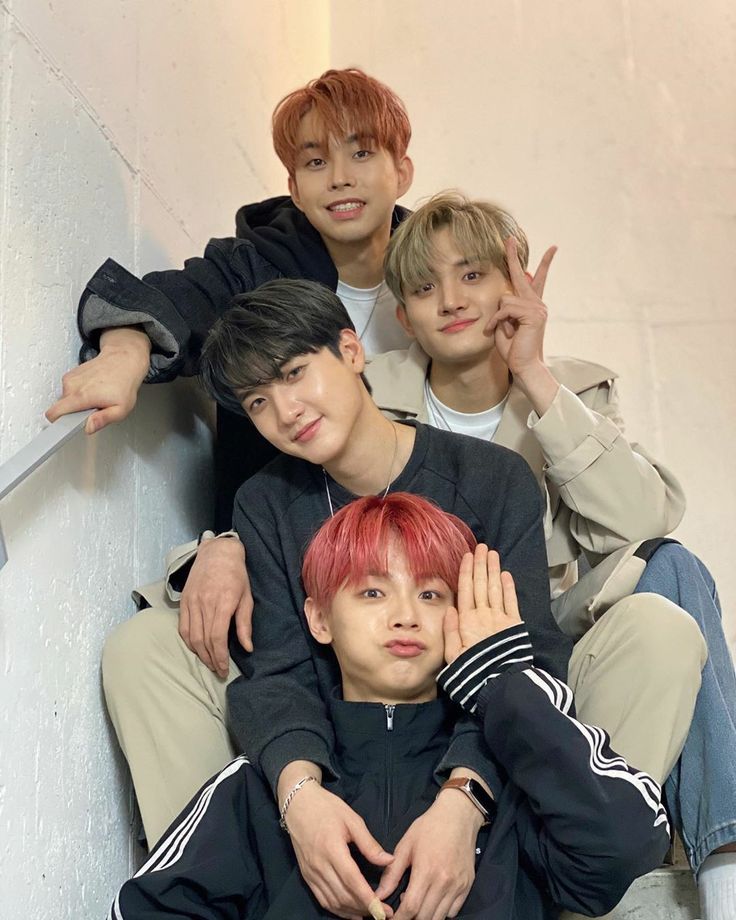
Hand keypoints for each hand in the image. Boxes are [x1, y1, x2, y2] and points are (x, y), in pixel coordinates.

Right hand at [46, 326, 150, 432]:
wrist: (123, 360)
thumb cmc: (124, 384)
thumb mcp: (121, 409)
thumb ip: (103, 420)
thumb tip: (88, 427)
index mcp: (81, 396)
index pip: (54, 413)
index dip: (57, 424)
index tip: (61, 430)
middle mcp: (72, 386)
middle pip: (60, 409)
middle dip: (73, 414)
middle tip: (92, 410)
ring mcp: (70, 378)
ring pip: (65, 400)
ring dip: (78, 403)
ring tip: (96, 397)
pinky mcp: (71, 374)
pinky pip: (69, 391)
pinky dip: (79, 393)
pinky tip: (93, 389)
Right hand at [179, 536, 252, 675]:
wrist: (217, 552)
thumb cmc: (236, 574)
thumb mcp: (247, 597)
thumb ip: (245, 624)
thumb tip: (247, 648)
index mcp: (223, 602)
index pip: (218, 637)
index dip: (220, 656)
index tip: (224, 669)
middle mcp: (205, 602)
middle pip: (204, 640)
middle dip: (210, 659)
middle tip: (217, 671)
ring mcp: (192, 601)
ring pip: (191, 636)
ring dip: (199, 653)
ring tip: (208, 663)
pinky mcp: (184, 600)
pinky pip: (183, 626)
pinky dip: (188, 641)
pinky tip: (196, 649)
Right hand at [284, 780, 393, 918]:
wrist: (298, 804)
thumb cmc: (327, 808)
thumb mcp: (351, 819)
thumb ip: (369, 843)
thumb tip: (389, 860)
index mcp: (332, 849)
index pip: (352, 880)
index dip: (367, 898)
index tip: (382, 910)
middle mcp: (319, 865)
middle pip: (343, 895)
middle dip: (364, 908)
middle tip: (384, 913)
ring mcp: (311, 873)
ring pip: (333, 901)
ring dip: (352, 911)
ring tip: (370, 914)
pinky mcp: (306, 876)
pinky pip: (322, 899)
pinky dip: (337, 910)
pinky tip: (351, 912)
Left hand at [375, 792, 481, 918]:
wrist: (458, 815)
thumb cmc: (429, 827)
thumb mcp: (406, 845)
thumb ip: (392, 873)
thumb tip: (378, 895)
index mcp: (426, 870)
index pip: (411, 908)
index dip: (399, 919)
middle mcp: (444, 882)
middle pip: (425, 917)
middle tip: (401, 913)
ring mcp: (458, 886)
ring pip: (440, 918)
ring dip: (425, 917)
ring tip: (416, 906)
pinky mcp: (467, 886)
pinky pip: (453, 912)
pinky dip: (441, 913)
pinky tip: (431, 901)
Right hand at [443, 545, 520, 664]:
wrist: (500, 684)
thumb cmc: (472, 673)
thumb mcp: (452, 656)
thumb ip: (449, 632)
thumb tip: (450, 609)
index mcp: (466, 621)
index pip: (466, 590)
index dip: (466, 571)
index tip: (468, 555)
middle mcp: (483, 615)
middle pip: (480, 585)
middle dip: (481, 564)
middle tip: (482, 547)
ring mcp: (500, 618)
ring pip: (495, 588)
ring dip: (493, 570)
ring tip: (493, 554)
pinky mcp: (514, 625)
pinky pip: (511, 601)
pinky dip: (509, 587)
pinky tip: (506, 575)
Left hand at [484, 237, 555, 380]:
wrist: (524, 366)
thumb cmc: (513, 349)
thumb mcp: (504, 325)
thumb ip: (505, 309)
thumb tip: (504, 296)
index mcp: (532, 305)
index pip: (538, 279)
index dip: (544, 263)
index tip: (553, 248)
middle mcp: (537, 303)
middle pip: (523, 275)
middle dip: (512, 255)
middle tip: (509, 238)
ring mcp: (537, 307)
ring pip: (505, 298)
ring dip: (498, 316)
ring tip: (503, 330)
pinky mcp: (533, 314)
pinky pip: (505, 308)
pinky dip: (498, 320)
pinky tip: (501, 331)